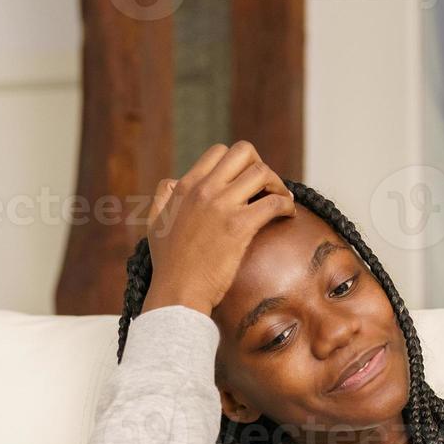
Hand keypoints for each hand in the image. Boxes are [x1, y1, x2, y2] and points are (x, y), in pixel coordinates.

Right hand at [142, 141, 295, 315]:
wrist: (178, 291)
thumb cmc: (169, 264)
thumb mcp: (155, 222)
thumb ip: (163, 196)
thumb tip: (173, 180)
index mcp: (185, 186)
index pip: (219, 152)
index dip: (239, 164)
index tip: (248, 184)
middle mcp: (204, 190)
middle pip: (244, 152)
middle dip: (262, 166)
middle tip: (268, 189)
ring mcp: (221, 206)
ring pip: (262, 172)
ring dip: (278, 185)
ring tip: (282, 202)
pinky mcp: (239, 226)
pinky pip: (273, 202)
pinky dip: (287, 205)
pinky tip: (288, 215)